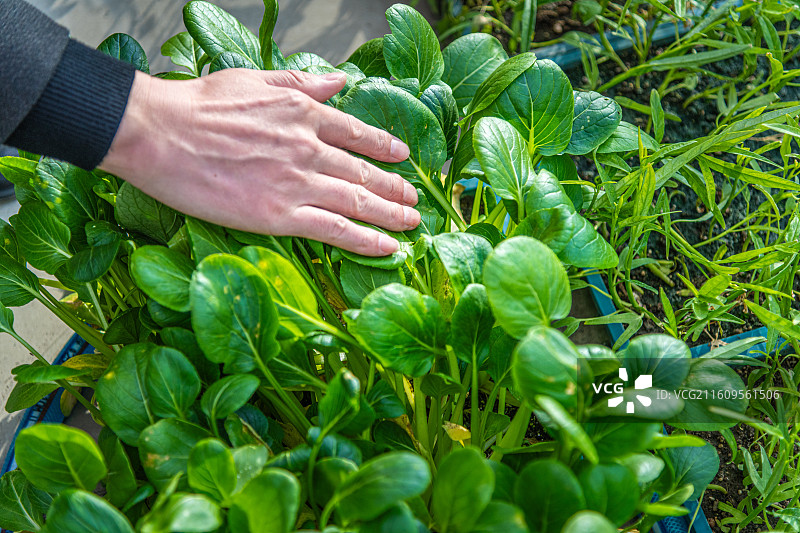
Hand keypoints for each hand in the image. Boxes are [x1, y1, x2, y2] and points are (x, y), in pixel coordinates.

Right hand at [100, 69, 419, 255]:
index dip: (383, 146)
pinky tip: (388, 248)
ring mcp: (299, 182)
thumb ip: (300, 82)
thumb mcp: (254, 79)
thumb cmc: (197, 105)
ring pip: (359, 202)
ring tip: (413, 224)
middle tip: (415, 200)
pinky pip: (336, 230)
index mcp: (303, 112)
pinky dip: (367, 240)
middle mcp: (310, 148)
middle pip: (364, 172)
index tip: (402, 156)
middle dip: (395, 188)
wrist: (161, 133)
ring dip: (392, 215)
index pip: (356, 133)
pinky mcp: (281, 214)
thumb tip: (338, 80)